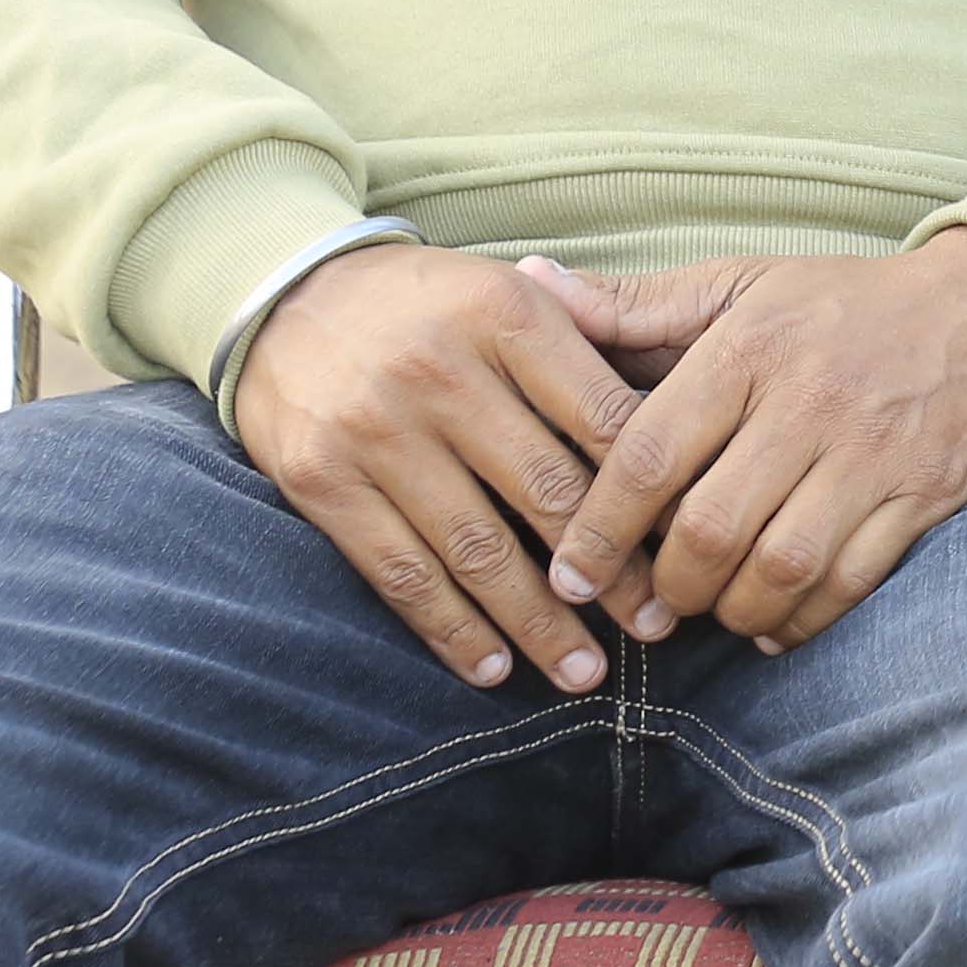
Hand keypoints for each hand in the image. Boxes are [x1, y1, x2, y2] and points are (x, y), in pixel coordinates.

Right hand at [230, 241, 650, 693]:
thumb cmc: (424, 303)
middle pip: (547, 491)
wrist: (280, 295)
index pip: (601, 417)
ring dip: (538, 622)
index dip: (651, 491)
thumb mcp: (505, 292)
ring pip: (477, 549)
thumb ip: (586, 341)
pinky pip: (401, 573)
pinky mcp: (321, 481)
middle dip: (610, 573)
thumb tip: (677, 406)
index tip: (686, 546)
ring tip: (584, 674)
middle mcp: (441, 371)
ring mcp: (376, 429)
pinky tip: (494, 667)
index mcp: (506, 314)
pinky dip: (451, 629)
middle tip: (655, 627)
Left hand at [529, 228, 966, 651]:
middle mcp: (809, 402)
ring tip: (710, 608)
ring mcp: (872, 454)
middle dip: (664, 587)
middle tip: (646, 604)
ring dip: (730, 610)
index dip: (600, 527)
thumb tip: (526, 282)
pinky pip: (850, 584)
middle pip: (709, 528)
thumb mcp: (743, 283)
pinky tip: (774, 621)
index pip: (651, 452)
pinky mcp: (924, 496)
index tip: (569, 573)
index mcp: (752, 346)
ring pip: (778, 567)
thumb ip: (633, 301)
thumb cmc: (848, 302)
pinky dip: (802, 619)